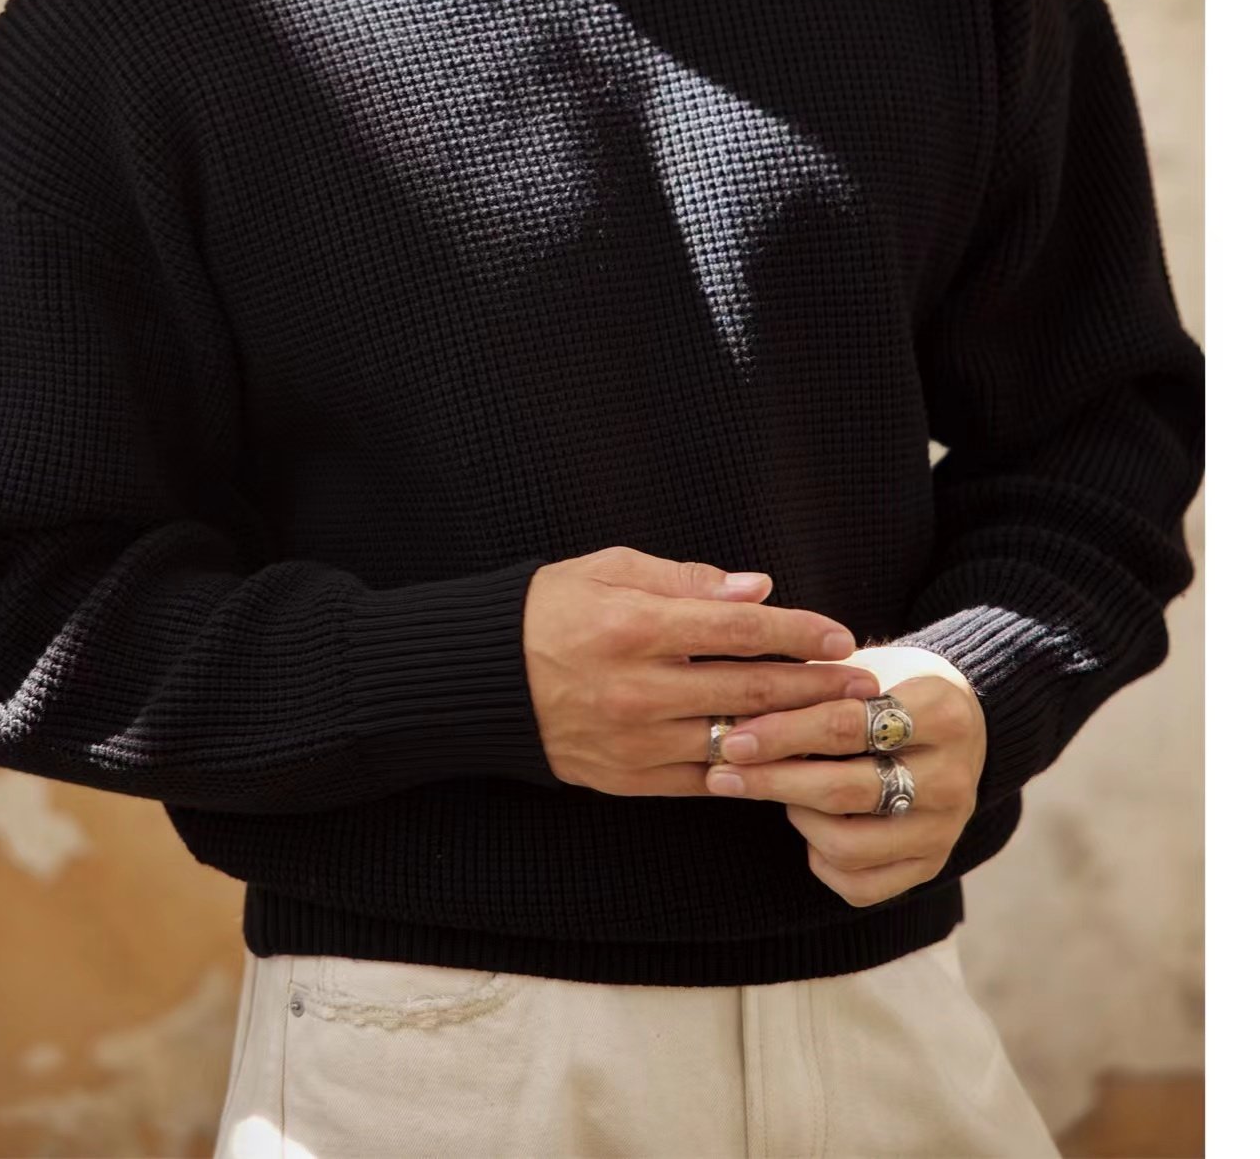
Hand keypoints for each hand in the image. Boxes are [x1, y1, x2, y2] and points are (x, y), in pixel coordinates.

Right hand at [522, 546, 880, 796]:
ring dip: (797, 734)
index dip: (797, 631)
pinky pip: (705, 778)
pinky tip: (785, 760)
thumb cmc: (550, 610)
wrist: (483, 679)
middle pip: (750, 689)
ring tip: (840, 725)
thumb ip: (686, 580)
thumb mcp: (609, 570)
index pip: (739, 628)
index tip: (840, 635)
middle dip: (817, 687)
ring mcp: (635, 740)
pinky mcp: (628, 778)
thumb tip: (757, 589)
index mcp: (635, 626)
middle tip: (865, 686)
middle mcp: (639, 687)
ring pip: (736, 740)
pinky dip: (749, 769)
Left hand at [703, 646, 986, 906]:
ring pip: (848, 845)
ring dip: (797, 819)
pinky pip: (861, 886)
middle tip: (722, 773)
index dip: (781, 734)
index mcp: (941, 713)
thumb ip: (811, 690)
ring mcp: (946, 828)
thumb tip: (736, 718)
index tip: (733, 739)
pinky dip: (821, 860)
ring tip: (777, 792)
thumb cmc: (889, 687)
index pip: (846, 726)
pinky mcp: (933, 864)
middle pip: (844, 790)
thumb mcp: (861, 671)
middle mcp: (953, 777)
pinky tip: (808, 828)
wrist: (957, 721)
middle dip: (772, 782)